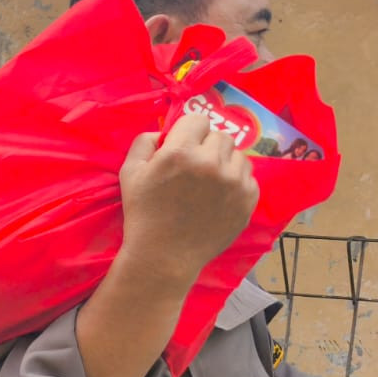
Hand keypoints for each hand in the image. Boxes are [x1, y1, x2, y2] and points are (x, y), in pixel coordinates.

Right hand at [118, 110, 259, 284]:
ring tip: (208, 182)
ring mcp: (234, 182)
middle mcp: (212, 163)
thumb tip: (163, 131)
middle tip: (194, 167)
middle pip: (221, 136)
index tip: (182, 147)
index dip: (188, 131)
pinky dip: (235, 182)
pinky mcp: (248, 200)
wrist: (164, 256)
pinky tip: (218, 197)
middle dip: (207, 146)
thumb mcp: (129, 173)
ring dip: (224, 162)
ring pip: (238, 155)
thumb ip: (144, 141)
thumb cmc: (143, 214)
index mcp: (181, 152)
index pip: (198, 119)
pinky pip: (248, 177)